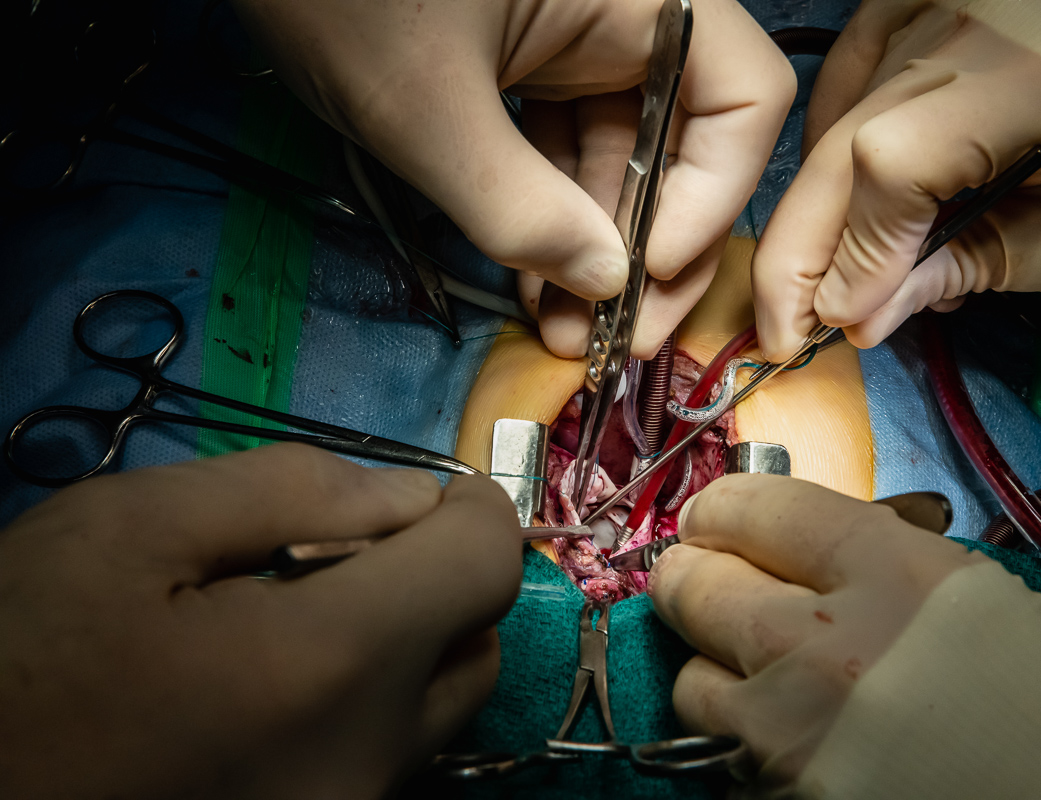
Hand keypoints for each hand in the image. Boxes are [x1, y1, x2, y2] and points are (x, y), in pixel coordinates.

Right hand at [0, 444, 522, 798]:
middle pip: (473, 647)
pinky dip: (364, 705)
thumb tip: (411, 497)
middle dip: (439, 580)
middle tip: (346, 551)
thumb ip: (296, 490)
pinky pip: (381, 759)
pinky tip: (272, 685)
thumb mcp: (130, 528)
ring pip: (435, 712)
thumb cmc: (15, 656)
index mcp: (328, 668)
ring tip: (293, 617)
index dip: (471, 511)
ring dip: (405, 645)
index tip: (432, 493)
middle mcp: (362, 763)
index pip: (484, 569)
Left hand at [232, 0, 795, 358]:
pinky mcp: (528, 67)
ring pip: (623, 159)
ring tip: (567, 331)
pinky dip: (553, 219)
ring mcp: (575, 41)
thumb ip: (519, 206)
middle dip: (652, 249)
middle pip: (687, 142)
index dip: (711, 196)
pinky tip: (539, 287)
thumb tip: (603, 285)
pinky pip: (565, 151)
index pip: (742, 97)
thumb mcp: (426, 108)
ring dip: (597, 252)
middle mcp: (624, 14)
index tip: (644, 273)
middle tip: (619, 339)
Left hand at [649, 474, 1040, 797]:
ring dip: (714, 662)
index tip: (714, 517)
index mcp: (888, 571)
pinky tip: (783, 724)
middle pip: (694, 583)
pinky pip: (718, 746)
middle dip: (695, 574)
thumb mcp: (966, 588)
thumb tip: (783, 541)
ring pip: (690, 675)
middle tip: (706, 576)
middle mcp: (824, 644)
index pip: (753, 508)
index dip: (721, 509)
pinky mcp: (773, 795)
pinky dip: (736, 729)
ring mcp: (789, 731)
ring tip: (759, 666)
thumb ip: (866, 556)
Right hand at [753, 0, 1040, 358]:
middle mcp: (963, 24)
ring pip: (828, 129)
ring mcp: (923, 7)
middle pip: (839, 148)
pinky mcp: (900, 7)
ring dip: (816, 218)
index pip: (896, 162)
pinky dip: (826, 160)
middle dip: (800, 257)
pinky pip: (834, 91)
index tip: (845, 323)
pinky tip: (845, 205)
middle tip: (789, 334)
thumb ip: (960, 272)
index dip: (860, 251)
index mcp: (1031, 78)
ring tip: (834, 278)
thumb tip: (855, 319)